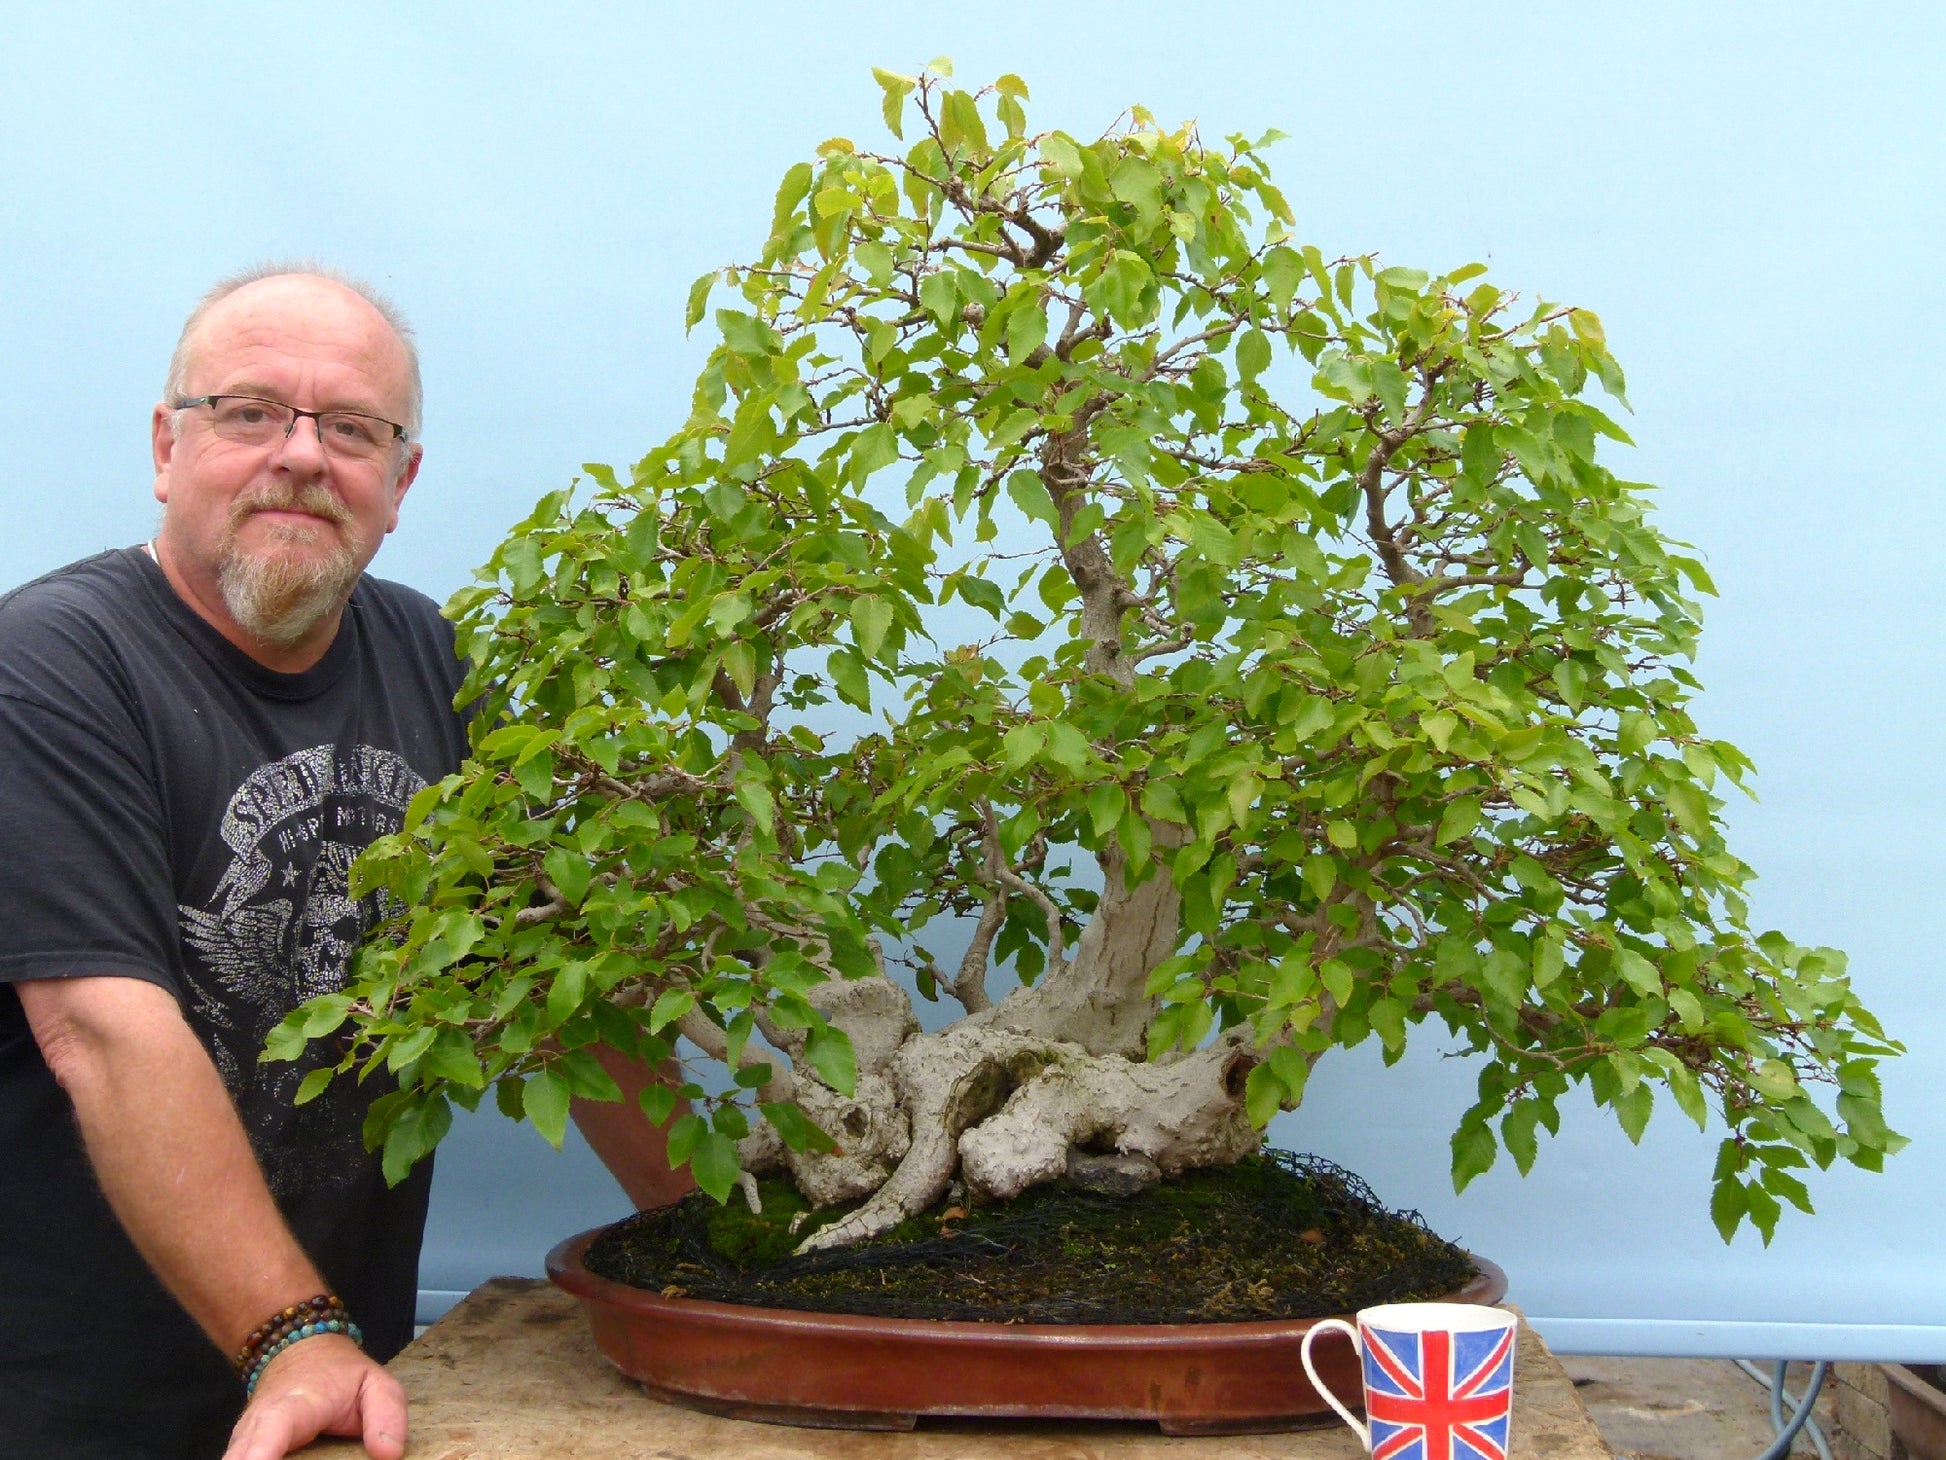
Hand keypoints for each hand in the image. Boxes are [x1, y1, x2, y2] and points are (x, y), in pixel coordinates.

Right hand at [223, 1333, 407, 1459]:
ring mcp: (243, 1439)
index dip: (262, 1453)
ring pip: (235, 1459)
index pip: (273, 1428)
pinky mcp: (240, 1452)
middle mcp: (258, 1423)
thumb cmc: (340, 1374)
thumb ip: (387, 1416)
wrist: (299, 1353)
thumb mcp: (377, 1385)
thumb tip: (389, 1455)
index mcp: (295, 1403)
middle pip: (242, 1455)